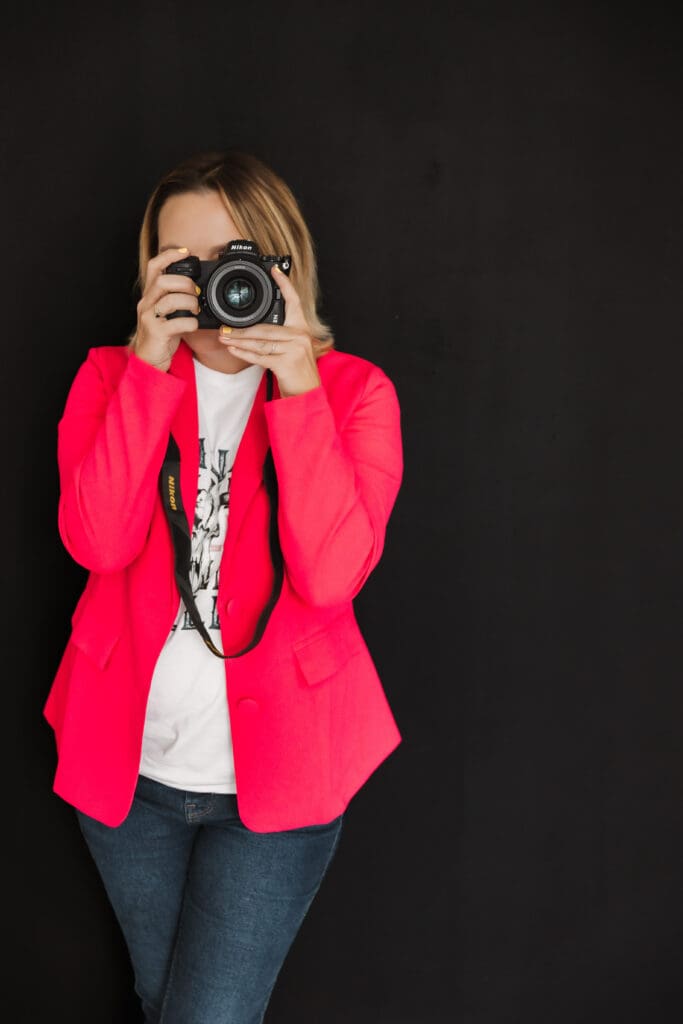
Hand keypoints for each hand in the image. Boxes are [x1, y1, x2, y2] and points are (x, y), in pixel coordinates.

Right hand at [132, 248, 201, 372]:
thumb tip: (197, 289)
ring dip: (190, 303)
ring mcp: (149, 318)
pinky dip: (191, 322)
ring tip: (196, 310)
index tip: (185, 252)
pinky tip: (193, 324)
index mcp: (149, 296)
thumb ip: (176, 300)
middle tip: (196, 293)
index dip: (169, 256)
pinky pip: (177, 322)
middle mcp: (146, 303)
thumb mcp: (167, 313)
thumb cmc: (162, 336)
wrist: (149, 360)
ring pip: (171, 300)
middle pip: (163, 280)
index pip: (154, 266)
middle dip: (185, 283)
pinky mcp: (156, 332)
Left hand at [217, 265, 321, 396]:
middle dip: (241, 329)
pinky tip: (233, 350)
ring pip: (260, 341)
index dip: (284, 283)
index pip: (293, 301)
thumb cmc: (297, 372)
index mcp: (301, 328)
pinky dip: (244, 353)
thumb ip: (279, 337)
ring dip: (238, 340)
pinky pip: (260, 356)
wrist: (307, 394)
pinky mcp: (287, 362)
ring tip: (224, 338)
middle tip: (224, 328)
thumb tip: (253, 330)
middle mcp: (300, 335)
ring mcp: (294, 348)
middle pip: (265, 327)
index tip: (273, 270)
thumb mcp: (292, 349)